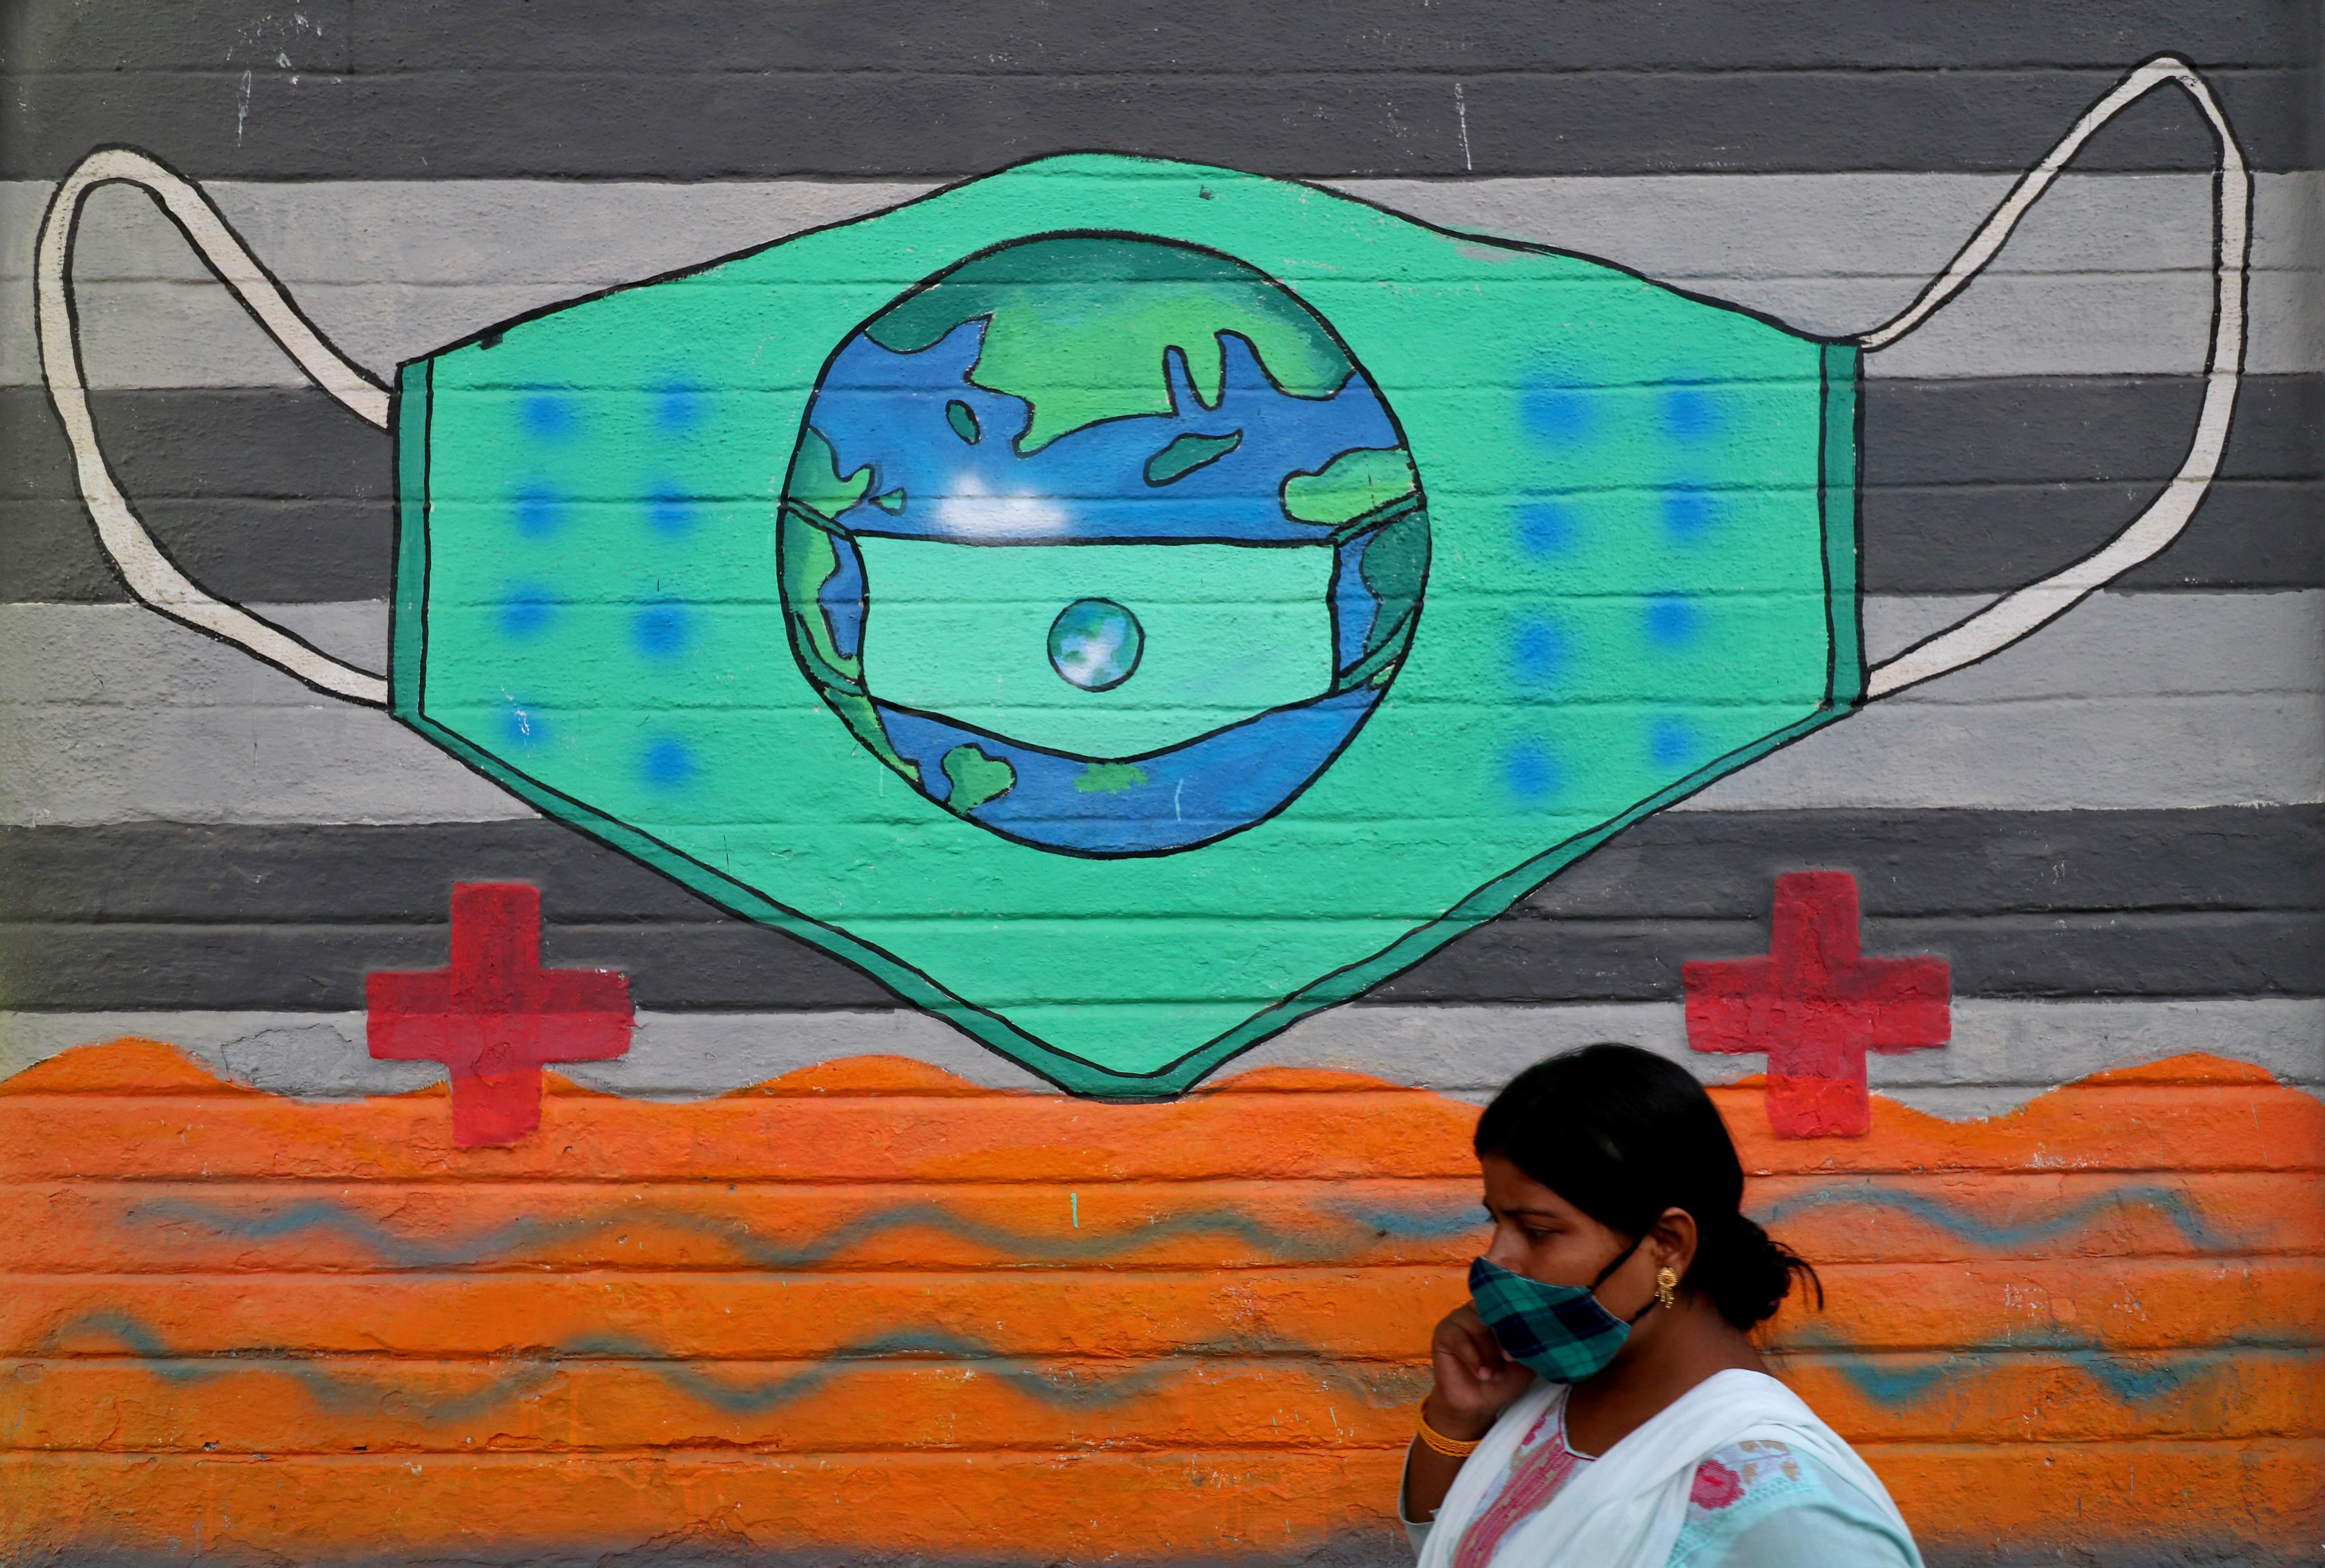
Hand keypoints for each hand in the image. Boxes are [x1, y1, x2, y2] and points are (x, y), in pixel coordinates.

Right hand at [1425, 1302, 1533, 1437]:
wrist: (1478, 1403)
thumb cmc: (1503, 1379)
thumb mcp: (1525, 1364)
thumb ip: (1530, 1344)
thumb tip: (1538, 1330)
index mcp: (1500, 1311)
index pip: (1511, 1301)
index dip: (1519, 1321)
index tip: (1523, 1347)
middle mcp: (1479, 1308)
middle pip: (1493, 1309)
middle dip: (1503, 1337)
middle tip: (1509, 1361)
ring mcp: (1460, 1317)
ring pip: (1477, 1323)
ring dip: (1488, 1351)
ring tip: (1493, 1374)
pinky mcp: (1444, 1332)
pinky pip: (1458, 1337)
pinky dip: (1472, 1356)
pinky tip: (1481, 1373)